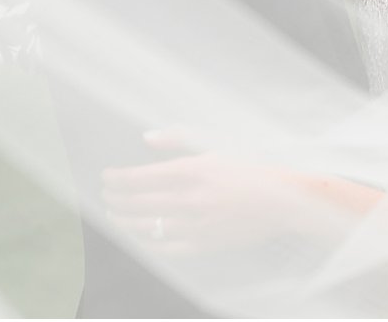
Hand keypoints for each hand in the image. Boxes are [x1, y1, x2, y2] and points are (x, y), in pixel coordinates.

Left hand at [101, 129, 320, 254]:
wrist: (281, 200)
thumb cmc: (248, 169)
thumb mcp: (214, 145)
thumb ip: (177, 139)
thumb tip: (146, 137)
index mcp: (192, 170)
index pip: (140, 178)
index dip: (117, 180)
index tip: (107, 178)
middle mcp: (191, 199)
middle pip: (139, 203)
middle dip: (116, 200)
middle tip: (106, 197)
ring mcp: (197, 225)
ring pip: (148, 227)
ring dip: (125, 222)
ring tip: (115, 216)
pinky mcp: (205, 245)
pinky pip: (166, 249)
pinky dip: (147, 243)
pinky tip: (139, 237)